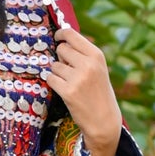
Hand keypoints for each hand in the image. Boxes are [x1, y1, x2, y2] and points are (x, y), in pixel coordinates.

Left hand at [45, 22, 121, 155]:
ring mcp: (77, 78)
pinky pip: (50, 78)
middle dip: (60, 58)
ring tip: (70, 83)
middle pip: (61, 49)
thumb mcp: (98, 69)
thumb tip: (61, 41)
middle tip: (68, 69)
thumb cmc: (99, 93)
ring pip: (54, 65)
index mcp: (97, 55)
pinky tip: (63, 90)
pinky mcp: (67, 91)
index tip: (57, 37)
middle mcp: (88, 64)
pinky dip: (53, 83)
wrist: (104, 121)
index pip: (71, 34)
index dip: (61, 34)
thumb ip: (83, 55)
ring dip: (57, 73)